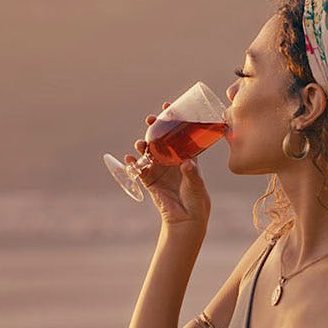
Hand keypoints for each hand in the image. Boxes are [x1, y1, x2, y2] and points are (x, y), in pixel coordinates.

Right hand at [130, 106, 210, 228]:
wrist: (187, 219)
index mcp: (186, 156)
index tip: (168, 107)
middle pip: (161, 139)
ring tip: (141, 143)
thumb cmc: (197, 200)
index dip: (173, 120)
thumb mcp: (196, 184)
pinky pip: (139, 169)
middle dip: (154, 128)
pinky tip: (130, 159)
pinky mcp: (150, 181)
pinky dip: (133, 163)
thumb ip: (192, 174)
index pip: (180, 134)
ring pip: (148, 152)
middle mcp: (171, 160)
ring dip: (143, 144)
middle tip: (151, 120)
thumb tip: (187, 163)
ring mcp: (159, 169)